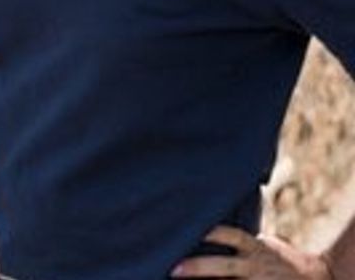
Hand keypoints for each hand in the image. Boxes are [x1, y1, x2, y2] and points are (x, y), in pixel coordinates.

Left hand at [172, 226, 331, 278]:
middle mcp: (256, 265)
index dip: (213, 232)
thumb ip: (240, 238)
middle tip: (174, 269)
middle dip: (200, 267)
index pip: (233, 236)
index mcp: (255, 247)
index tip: (193, 230)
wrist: (317, 277)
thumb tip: (207, 217)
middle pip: (226, 265)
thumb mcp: (264, 244)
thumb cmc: (278, 258)